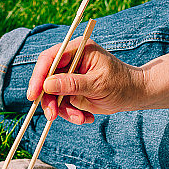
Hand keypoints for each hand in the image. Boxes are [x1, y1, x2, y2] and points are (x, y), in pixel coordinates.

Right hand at [27, 37, 145, 123]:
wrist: (134, 95)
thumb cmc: (121, 84)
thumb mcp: (97, 84)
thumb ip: (73, 84)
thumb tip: (47, 85)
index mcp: (78, 50)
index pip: (50, 58)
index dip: (39, 76)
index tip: (34, 94)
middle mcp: (71, 61)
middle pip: (47, 78)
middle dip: (49, 99)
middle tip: (52, 115)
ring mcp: (70, 77)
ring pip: (53, 95)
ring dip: (64, 110)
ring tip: (82, 119)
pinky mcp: (72, 91)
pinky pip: (62, 104)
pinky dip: (72, 114)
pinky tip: (87, 117)